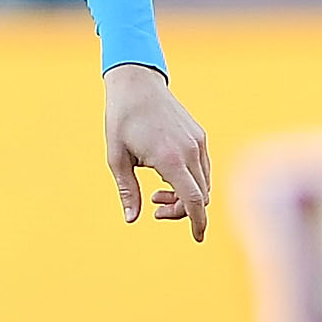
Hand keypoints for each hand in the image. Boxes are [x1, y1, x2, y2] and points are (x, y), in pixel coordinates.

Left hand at [106, 63, 209, 240]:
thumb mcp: (117, 158)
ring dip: (186, 196)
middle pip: (200, 195)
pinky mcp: (199, 136)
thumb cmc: (122, 120)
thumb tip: (132, 218)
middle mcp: (190, 151)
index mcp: (170, 159)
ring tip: (156, 193)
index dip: (197, 222)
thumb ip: (128, 190)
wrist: (137, 84)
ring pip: (204, 182)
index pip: (194, 200)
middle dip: (182, 211)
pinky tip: (168, 177)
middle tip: (155, 208)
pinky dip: (191, 180)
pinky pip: (203, 168)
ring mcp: (197, 142)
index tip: (196, 238)